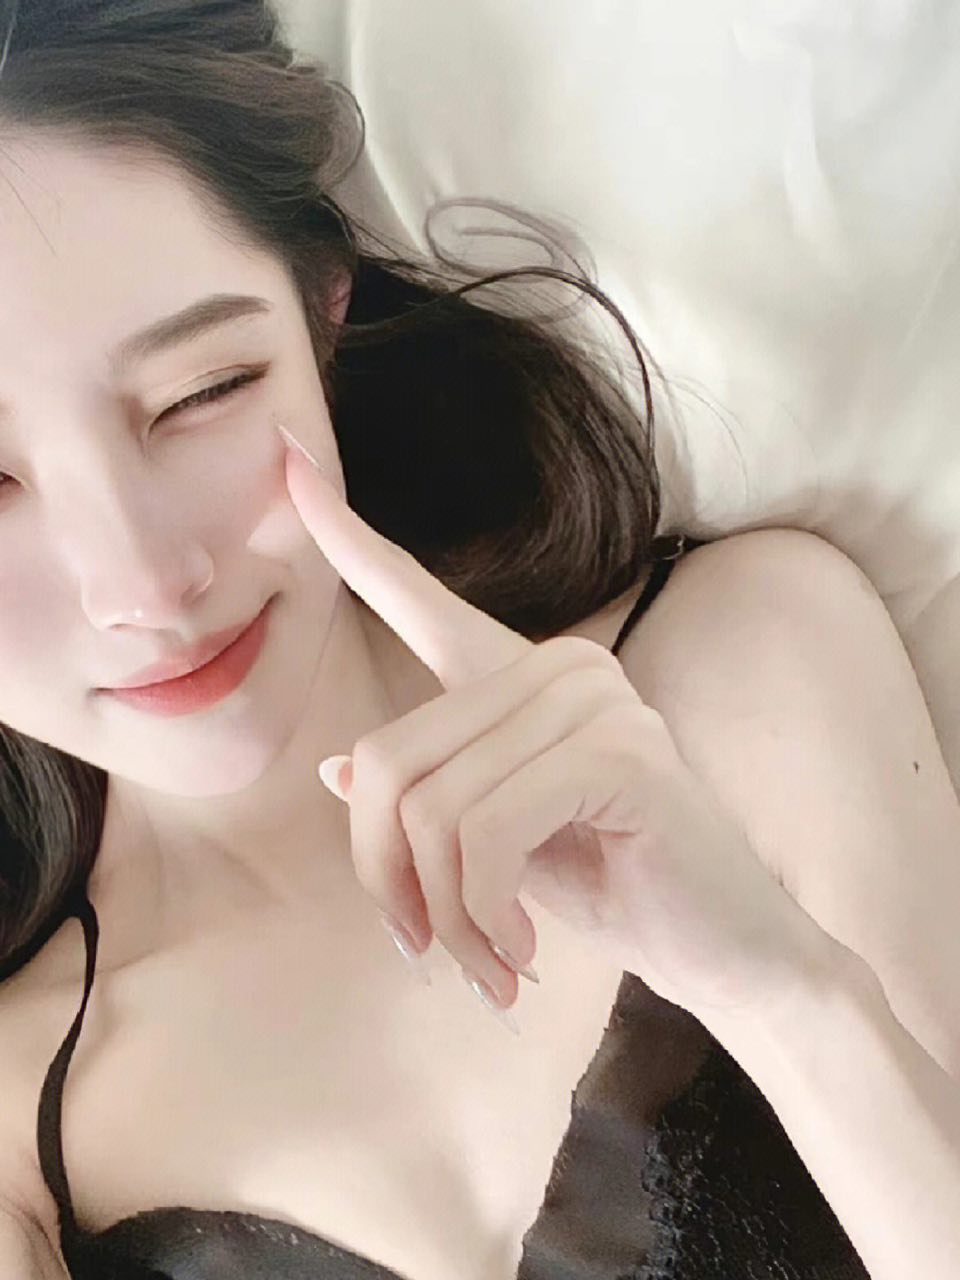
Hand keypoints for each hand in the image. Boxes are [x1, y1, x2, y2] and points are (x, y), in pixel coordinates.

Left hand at [278, 423, 820, 1022]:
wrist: (729, 954)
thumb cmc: (616, 889)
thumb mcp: (498, 849)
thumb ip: (433, 798)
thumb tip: (337, 772)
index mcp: (522, 676)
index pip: (418, 597)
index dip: (346, 539)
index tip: (288, 460)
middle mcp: (557, 665)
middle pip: (387, 760)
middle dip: (391, 881)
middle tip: (429, 954)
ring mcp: (593, 698)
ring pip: (430, 809)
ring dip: (444, 917)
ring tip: (489, 965)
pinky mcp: (620, 752)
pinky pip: (483, 833)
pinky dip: (482, 915)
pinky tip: (521, 955)